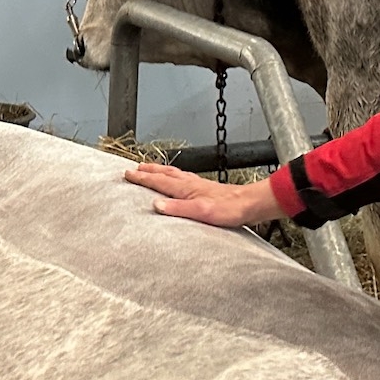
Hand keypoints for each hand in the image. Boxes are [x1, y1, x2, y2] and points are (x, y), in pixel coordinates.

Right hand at [123, 162, 284, 227]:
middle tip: (135, 168)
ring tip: (152, 170)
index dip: (142, 178)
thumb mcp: (202, 212)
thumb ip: (178, 208)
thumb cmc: (230, 208)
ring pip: (174, 174)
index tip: (128, 174)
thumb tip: (155, 206)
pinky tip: (179, 182)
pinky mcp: (207, 190)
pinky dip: (175, 177)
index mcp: (187, 188)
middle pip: (165, 173)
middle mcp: (191, 183)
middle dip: (149, 170)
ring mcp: (199, 185)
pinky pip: (184, 179)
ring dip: (160, 171)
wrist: (251, 204)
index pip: (159, 181)